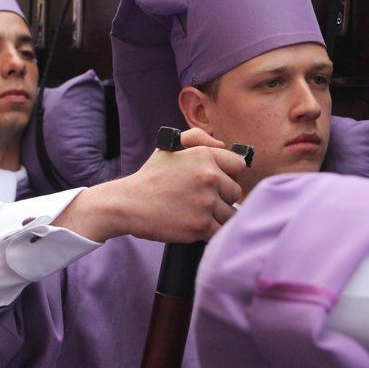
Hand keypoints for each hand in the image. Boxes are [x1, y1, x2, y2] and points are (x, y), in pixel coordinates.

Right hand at [56, 128, 245, 242]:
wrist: (129, 204)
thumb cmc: (151, 176)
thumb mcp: (171, 147)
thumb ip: (198, 138)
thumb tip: (223, 146)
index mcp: (204, 156)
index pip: (239, 165)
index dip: (229, 173)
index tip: (217, 181)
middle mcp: (209, 177)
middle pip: (236, 192)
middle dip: (222, 196)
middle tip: (201, 199)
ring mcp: (206, 202)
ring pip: (230, 213)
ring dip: (217, 216)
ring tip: (198, 213)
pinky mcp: (201, 226)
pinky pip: (220, 230)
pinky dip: (211, 231)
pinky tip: (197, 226)